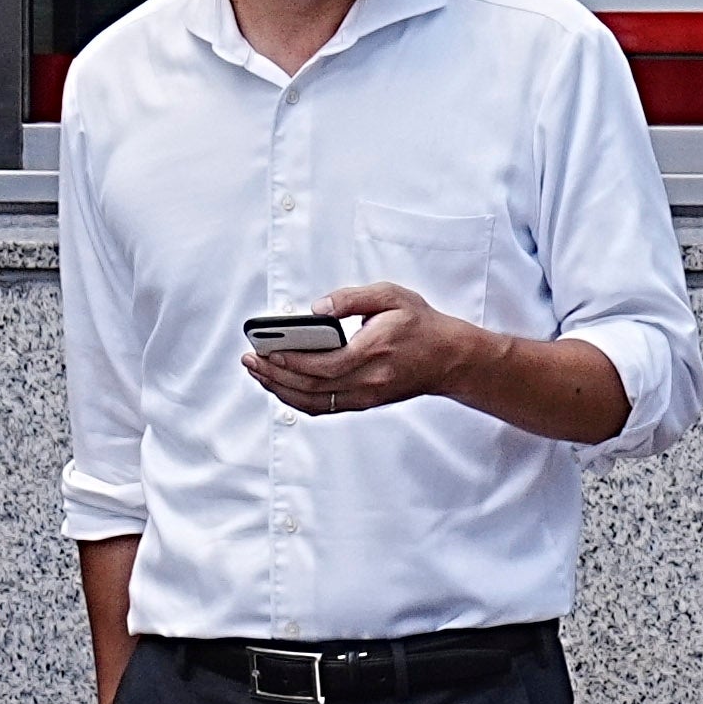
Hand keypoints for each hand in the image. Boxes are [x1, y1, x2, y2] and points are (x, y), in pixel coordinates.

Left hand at [248, 283, 487, 416]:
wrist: (451, 359)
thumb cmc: (421, 325)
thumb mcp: (392, 296)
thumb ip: (351, 298)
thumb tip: (316, 309)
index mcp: (374, 351)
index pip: (325, 365)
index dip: (292, 361)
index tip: (267, 351)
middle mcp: (369, 380)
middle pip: (312, 387)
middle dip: (275, 375)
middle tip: (251, 360)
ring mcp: (367, 396)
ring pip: (314, 402)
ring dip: (281, 390)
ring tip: (259, 373)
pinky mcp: (365, 403)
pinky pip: (324, 407)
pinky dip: (297, 400)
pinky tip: (282, 387)